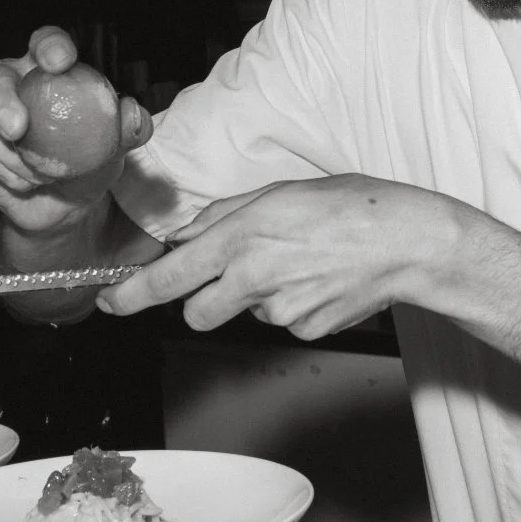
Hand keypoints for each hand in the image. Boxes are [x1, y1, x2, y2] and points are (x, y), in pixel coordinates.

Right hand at [0, 26, 151, 232]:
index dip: (50, 45)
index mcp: (51, 73)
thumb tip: (131, 111)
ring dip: (7, 155)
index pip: (47, 43)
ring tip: (41, 176)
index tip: (61, 62)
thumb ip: (132, 127)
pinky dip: (1, 174)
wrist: (67, 201)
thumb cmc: (92, 161)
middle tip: (16, 129)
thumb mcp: (119, 145)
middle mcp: (15, 85)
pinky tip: (24, 184)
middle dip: (0, 102)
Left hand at [98, 174, 452, 337]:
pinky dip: (294, 304)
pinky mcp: (307, 330)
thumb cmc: (354, 205)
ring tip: (303, 263)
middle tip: (235, 275)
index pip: (171, 277)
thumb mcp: (284, 191)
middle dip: (204, 300)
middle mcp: (256, 277)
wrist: (408, 241)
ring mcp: (282, 311)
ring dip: (259, 295)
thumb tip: (189, 235)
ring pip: (247, 313)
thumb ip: (227, 214)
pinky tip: (322, 280)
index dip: (132, 295)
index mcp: (245, 237)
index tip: (112, 303)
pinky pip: (283, 321)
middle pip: (198, 313)